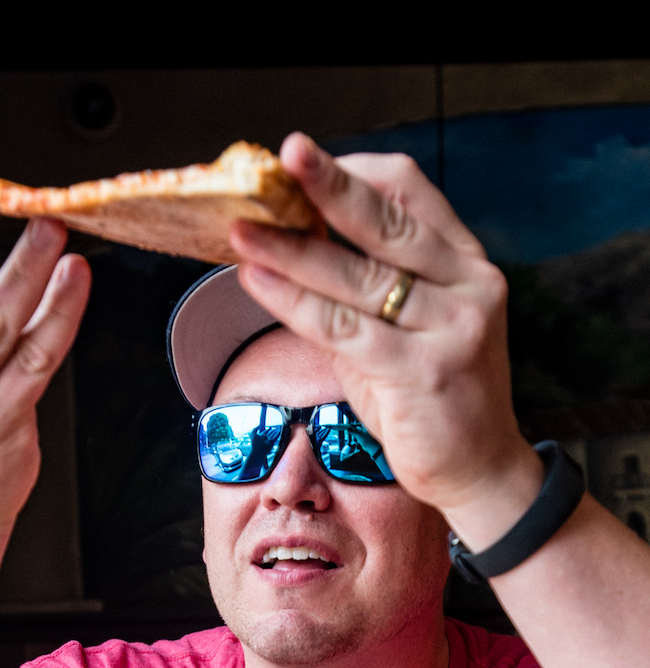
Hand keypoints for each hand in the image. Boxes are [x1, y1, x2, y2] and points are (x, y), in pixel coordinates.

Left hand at [230, 133, 541, 536]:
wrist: (480, 469)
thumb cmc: (429, 390)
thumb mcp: (402, 324)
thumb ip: (357, 283)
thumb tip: (286, 240)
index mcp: (464, 260)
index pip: (409, 189)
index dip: (351, 171)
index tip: (299, 168)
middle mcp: (469, 283)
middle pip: (384, 218)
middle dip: (326, 185)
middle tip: (281, 159)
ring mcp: (452, 326)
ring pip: (356, 274)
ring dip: (289, 249)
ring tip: (242, 231)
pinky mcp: (423, 370)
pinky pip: (342, 326)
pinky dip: (292, 300)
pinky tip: (255, 280)